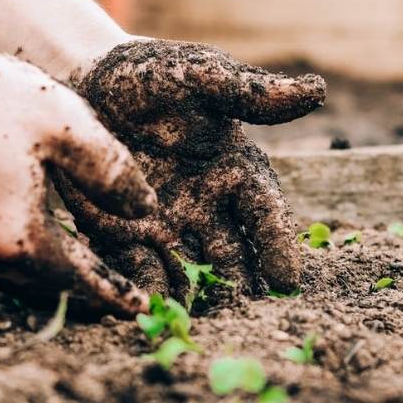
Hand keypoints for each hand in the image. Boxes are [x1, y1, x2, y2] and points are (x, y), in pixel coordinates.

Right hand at [0, 37, 155, 315]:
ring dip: (57, 280)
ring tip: (90, 273)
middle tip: (123, 297)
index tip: (142, 309)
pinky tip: (45, 241)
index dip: (116, 294)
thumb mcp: (64, 123)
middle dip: (88, 295)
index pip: (82, 281)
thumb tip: (145, 211)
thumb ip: (112, 172)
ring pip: (21, 279)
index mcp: (20, 239)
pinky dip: (29, 261)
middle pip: (50, 290)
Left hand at [56, 39, 324, 297]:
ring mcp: (168, 227)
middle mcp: (208, 208)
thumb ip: (250, 93)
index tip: (287, 280)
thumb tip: (317, 91)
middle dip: (241, 288)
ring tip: (201, 327)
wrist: (85, 81)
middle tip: (248, 319)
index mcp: (236, 172)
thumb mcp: (200, 76)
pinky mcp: (124, 236)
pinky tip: (149, 313)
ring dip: (197, 300)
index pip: (265, 215)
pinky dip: (146, 292)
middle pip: (233, 256)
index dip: (278, 246)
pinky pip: (139, 270)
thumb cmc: (152, 75)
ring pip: (190, 272)